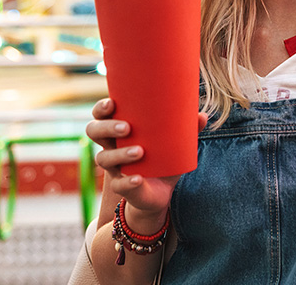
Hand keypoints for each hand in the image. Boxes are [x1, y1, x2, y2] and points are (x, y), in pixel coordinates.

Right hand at [86, 98, 208, 214]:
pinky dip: (127, 181)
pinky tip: (138, 178)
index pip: (101, 114)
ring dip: (120, 154)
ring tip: (140, 152)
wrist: (160, 192)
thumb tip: (202, 116)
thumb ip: (187, 128)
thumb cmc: (164, 158)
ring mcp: (114, 167)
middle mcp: (111, 146)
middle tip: (127, 128)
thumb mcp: (176, 142)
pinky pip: (119, 184)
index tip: (112, 103)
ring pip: (103, 158)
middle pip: (94, 131)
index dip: (101, 108)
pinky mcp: (122, 187)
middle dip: (107, 127)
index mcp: (120, 130)